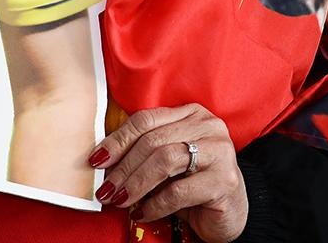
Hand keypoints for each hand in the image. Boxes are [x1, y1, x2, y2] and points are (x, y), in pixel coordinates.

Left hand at [91, 103, 245, 239]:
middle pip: (154, 140)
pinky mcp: (224, 180)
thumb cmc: (194, 184)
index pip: (147, 119)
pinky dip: (154, 205)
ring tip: (120, 200)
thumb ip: (146, 153)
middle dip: (123, 167)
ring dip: (135, 183)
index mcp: (193, 114)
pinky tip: (143, 213)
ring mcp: (220, 151)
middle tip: (105, 188)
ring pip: (165, 160)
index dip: (118, 140)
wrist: (230, 212)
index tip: (97, 160)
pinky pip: (178, 191)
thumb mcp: (169, 162)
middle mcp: (209, 126)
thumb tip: (104, 161)